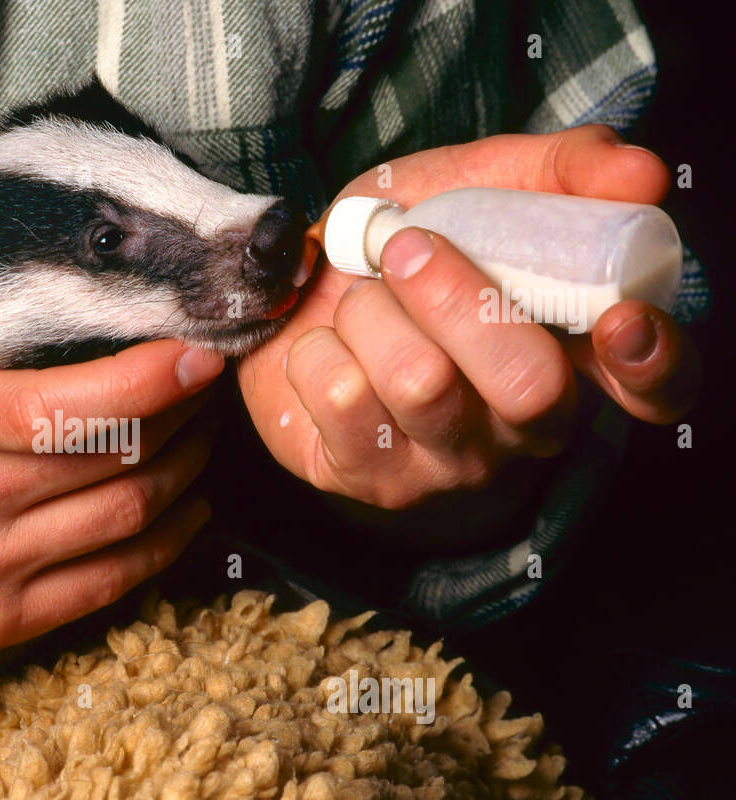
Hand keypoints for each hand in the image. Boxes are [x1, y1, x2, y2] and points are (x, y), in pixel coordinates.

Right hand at [0, 307, 222, 659]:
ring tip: (202, 442)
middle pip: (118, 462)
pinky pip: (105, 587)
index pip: (73, 406)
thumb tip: (33, 249)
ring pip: (124, 523)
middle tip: (209, 389)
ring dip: (186, 478)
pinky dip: (160, 548)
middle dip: (188, 420)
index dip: (156, 378)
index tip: (198, 351)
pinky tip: (181, 514)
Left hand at [239, 124, 700, 516]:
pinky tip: (327, 347)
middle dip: (455, 298)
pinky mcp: (370, 477)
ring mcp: (448, 462)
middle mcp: (523, 427)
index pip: (656, 389)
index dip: (652, 362)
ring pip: (420, 383)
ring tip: (360, 303)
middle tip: (405, 247)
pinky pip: (341, 398)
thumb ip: (563, 170)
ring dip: (369, 313)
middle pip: (526, 385)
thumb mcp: (478, 186)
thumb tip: (641, 173)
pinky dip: (317, 347)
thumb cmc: (401, 250)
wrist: (295, 297)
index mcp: (574, 355)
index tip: (618, 319)